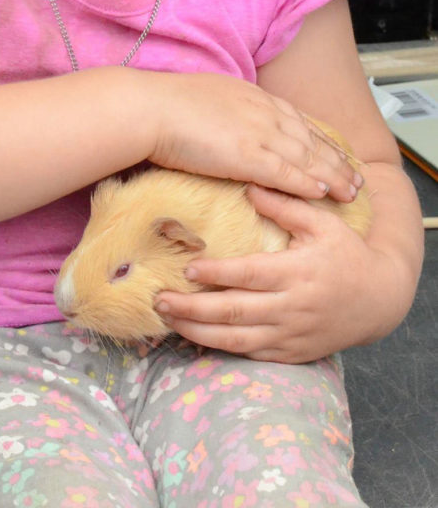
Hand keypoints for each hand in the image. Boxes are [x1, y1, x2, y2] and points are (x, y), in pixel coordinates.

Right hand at [147, 72, 361, 202]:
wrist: (149, 108)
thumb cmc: (164, 104)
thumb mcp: (204, 97)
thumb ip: (223, 109)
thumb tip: (224, 120)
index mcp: (252, 96)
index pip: (297, 120)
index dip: (319, 138)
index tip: (334, 151)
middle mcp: (262, 111)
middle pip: (310, 139)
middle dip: (336, 159)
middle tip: (356, 178)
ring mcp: (257, 133)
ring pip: (307, 157)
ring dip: (332, 175)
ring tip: (350, 192)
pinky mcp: (247, 155)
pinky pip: (287, 173)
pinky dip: (307, 183)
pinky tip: (323, 194)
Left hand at [154, 185, 411, 362]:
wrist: (379, 300)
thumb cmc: (347, 255)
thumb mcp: (322, 224)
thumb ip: (286, 206)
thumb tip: (249, 187)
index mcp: (296, 273)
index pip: (249, 276)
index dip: (218, 274)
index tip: (189, 269)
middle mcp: (290, 308)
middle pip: (234, 312)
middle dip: (193, 308)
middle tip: (160, 299)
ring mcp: (290, 335)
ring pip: (236, 339)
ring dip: (198, 332)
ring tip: (167, 320)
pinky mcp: (290, 353)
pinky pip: (250, 354)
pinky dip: (221, 349)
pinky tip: (195, 338)